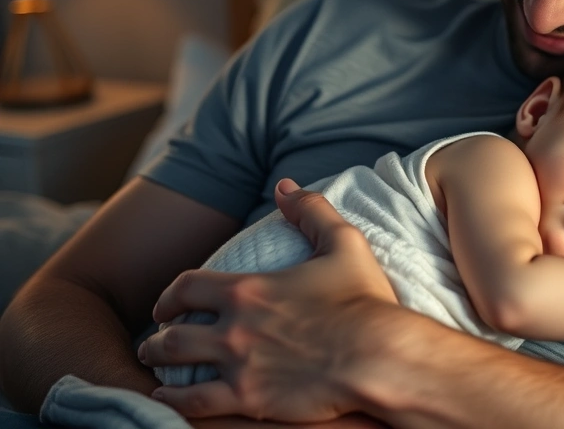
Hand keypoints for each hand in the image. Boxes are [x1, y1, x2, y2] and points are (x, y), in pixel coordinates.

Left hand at [138, 179, 397, 421]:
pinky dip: (173, 402)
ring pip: (176, 365)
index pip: (187, 286)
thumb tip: (285, 186)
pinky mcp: (249, 400)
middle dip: (158, 336)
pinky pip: (194, 403)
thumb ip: (312, 211)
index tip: (166, 305)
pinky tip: (169, 400)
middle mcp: (234, 326)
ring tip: (158, 369)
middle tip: (156, 341)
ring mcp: (238, 365)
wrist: (380, 356)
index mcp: (249, 289)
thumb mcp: (344, 244)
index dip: (170, 295)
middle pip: (173, 330)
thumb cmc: (365, 302)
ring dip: (159, 365)